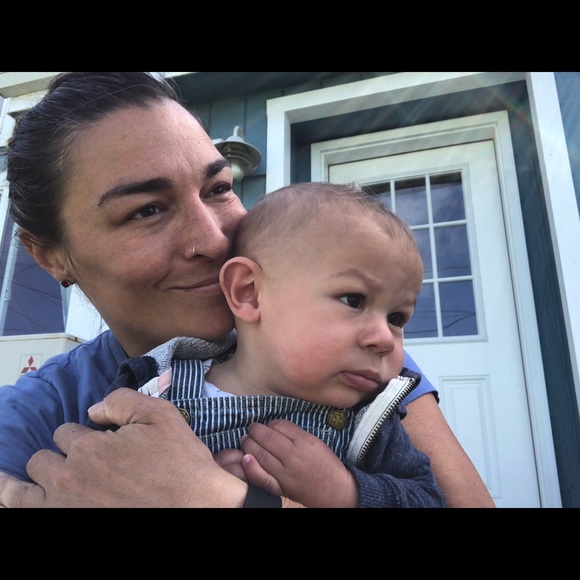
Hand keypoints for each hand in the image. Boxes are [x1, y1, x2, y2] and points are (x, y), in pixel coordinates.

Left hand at [0, 388, 247, 507]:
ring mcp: (65, 507)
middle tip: (82, 464)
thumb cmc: (180, 465)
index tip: (99, 443)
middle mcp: (69, 478)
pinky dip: (16, 501)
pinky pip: (26, 511)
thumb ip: (122, 401)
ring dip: (25, 482)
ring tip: (10, 481)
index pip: (66, 432)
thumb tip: (93, 409)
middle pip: (43, 459)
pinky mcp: (68, 521)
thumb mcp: (161, 416)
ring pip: (22, 493)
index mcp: (90, 447)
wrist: (195, 507)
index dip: (83, 435)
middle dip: (59, 456)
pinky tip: (9, 492)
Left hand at [239, 419, 357, 507]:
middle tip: (251, 429)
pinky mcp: (281, 488)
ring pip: (261, 454)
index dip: (269, 424)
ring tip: (245, 440)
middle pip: (267, 437)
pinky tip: (245, 459)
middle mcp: (294, 455)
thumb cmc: (327, 465)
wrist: (336, 491)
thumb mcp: (316, 443)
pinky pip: (262, 478)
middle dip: (255, 430)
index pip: (280, 425)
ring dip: (249, 444)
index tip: (267, 426)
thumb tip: (275, 428)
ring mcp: (286, 473)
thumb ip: (296, 434)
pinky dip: (251, 468)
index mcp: (305, 441)